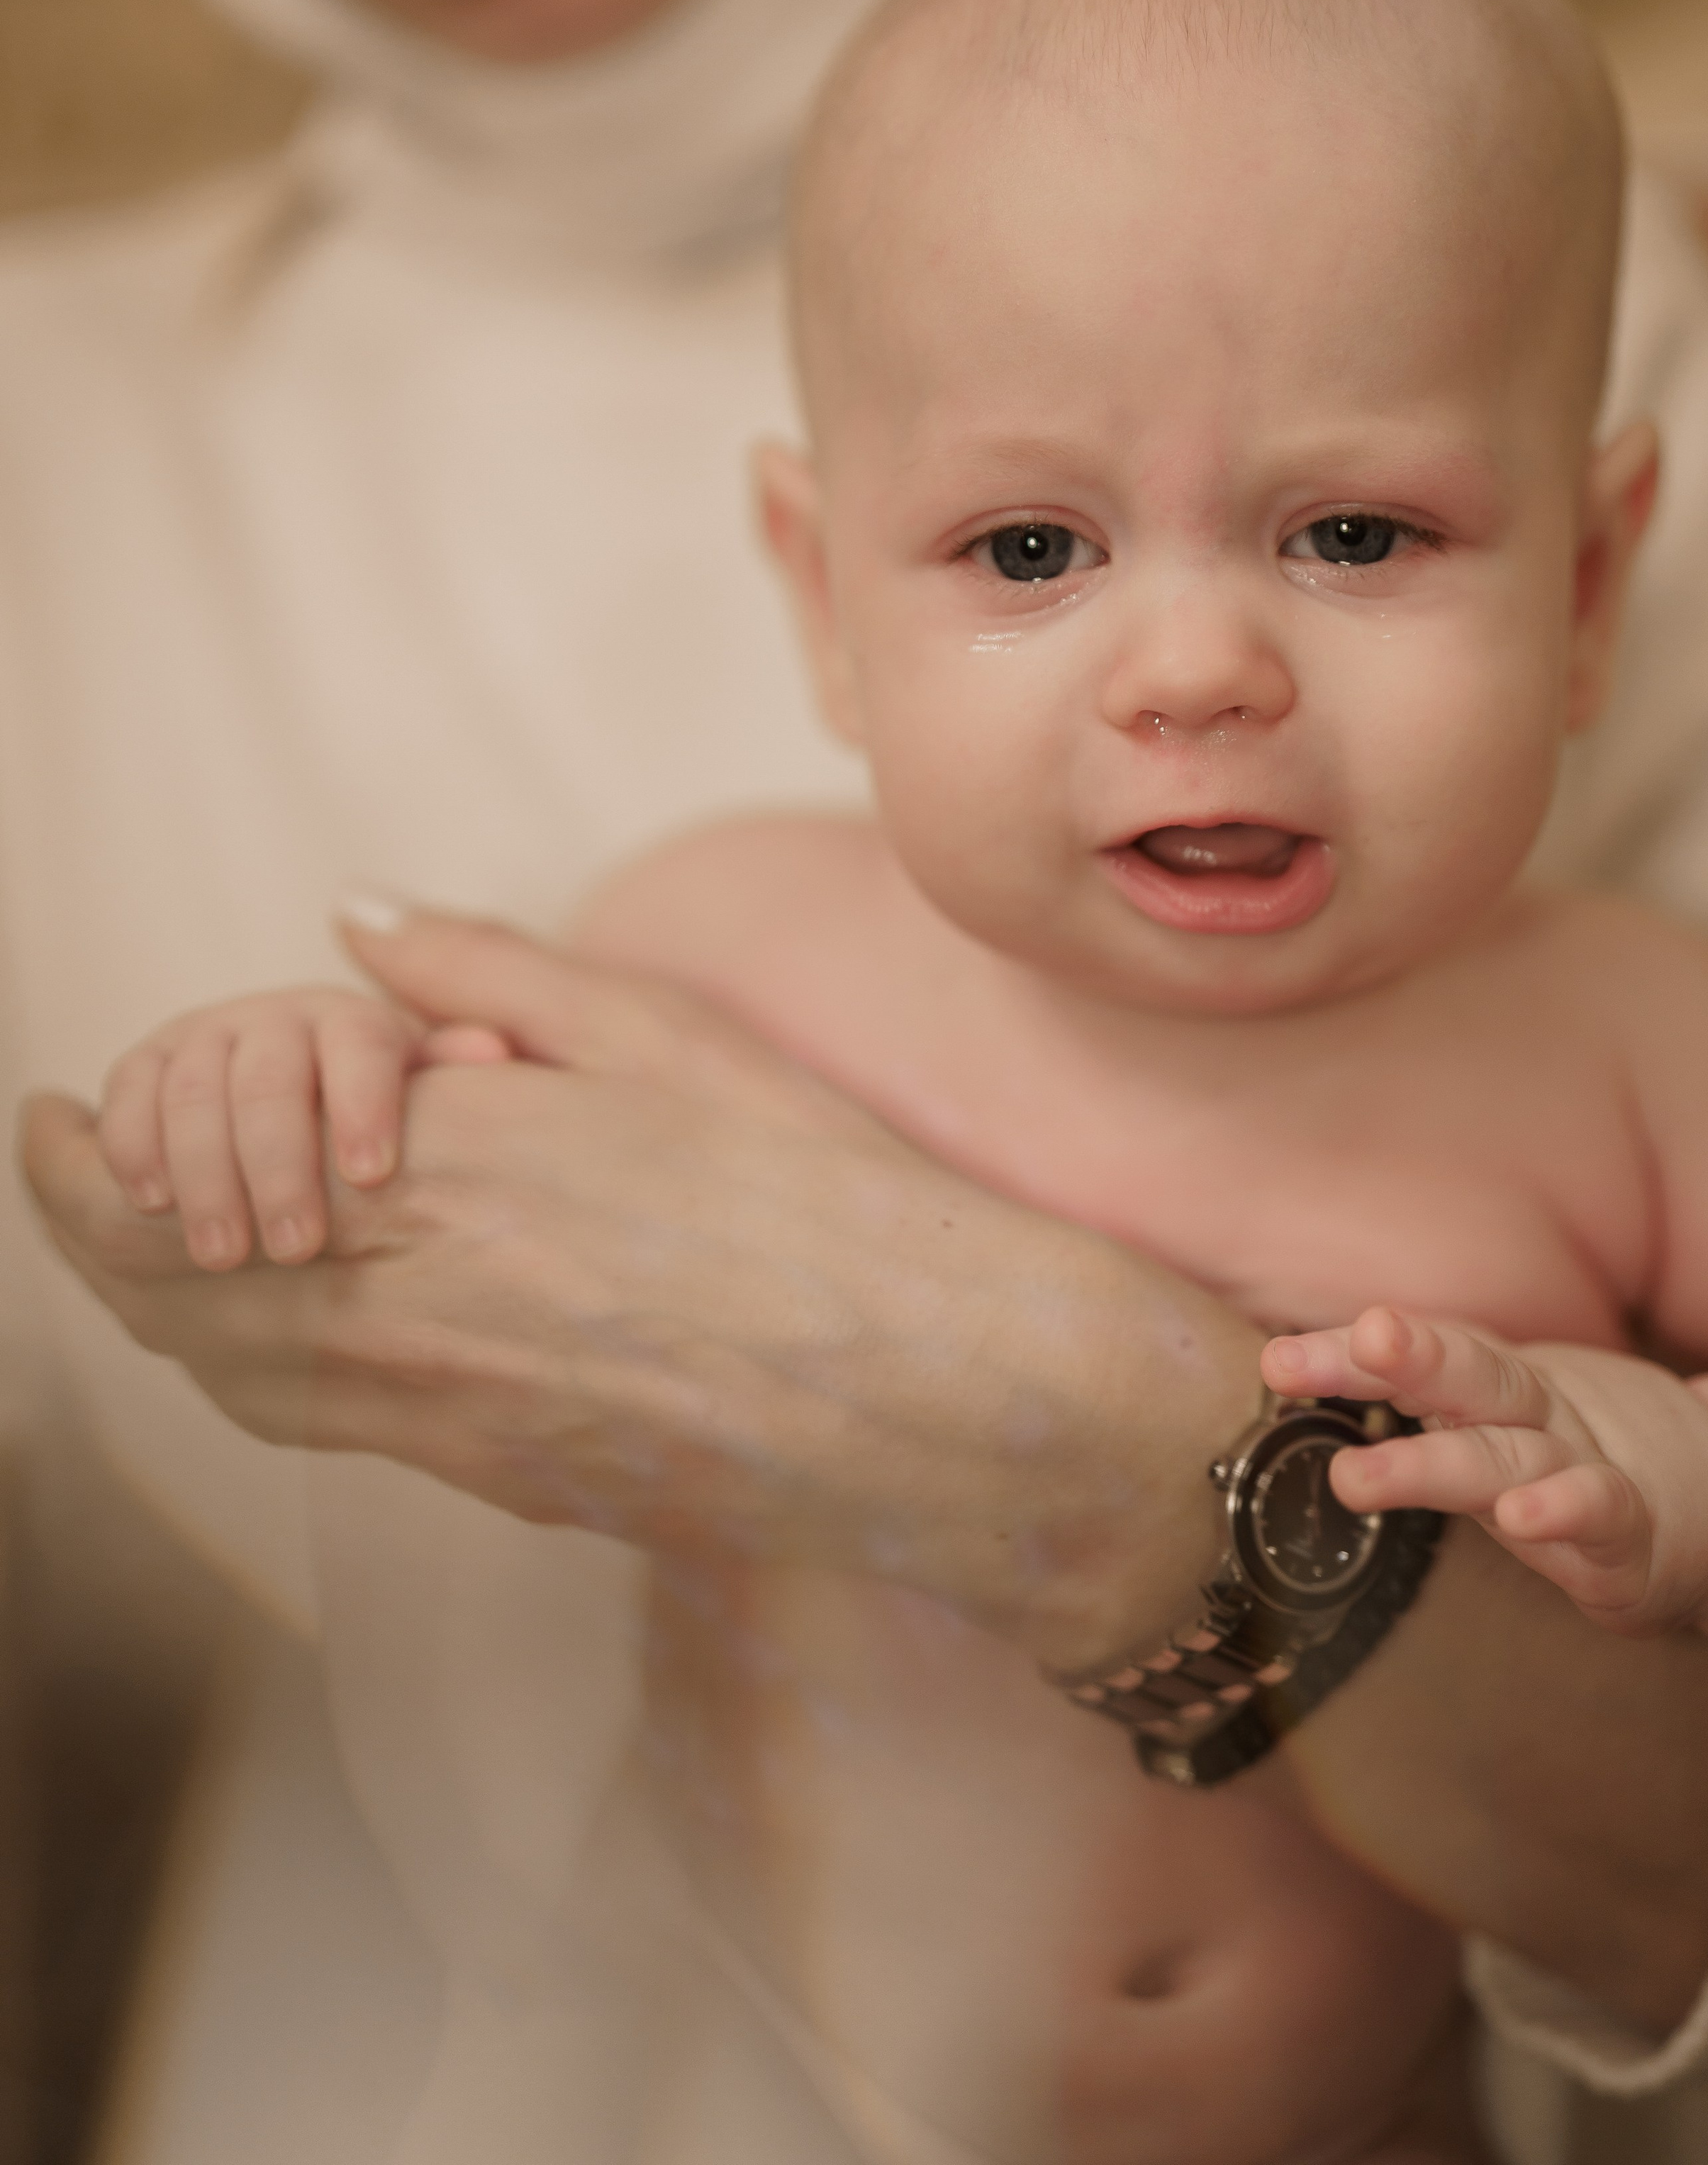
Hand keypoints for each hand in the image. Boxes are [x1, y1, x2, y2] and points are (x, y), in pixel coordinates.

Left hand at [22, 905, 1260, 1670]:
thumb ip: (486, 976)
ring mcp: (443, 1423)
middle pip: (168, 1299)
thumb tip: (354, 919)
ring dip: (161, 1304)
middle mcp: (407, 1318)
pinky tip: (285, 1318)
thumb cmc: (814, 1191)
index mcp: (438, 1181)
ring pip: (228, 1377)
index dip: (76, 1162)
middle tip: (71, 1165)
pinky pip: (316, 1426)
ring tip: (157, 1239)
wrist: (929, 1389)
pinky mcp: (495, 1479)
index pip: (174, 1190)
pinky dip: (251, 1366)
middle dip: (92, 1232)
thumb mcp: (659, 1037)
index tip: (49, 1111)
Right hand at [97, 985, 510, 1268]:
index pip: (363, 1046)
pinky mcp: (148, 1066)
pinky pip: (131, 1086)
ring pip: (196, 1088)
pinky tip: (150, 1202)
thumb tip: (488, 1054)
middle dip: (280, 1166)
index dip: (365, 1106)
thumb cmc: (399, 1134)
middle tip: (296, 1249)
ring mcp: (209, 1037)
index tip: (372, 1177)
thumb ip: (468, 1077)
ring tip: (223, 1255)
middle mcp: (281, 1020)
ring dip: (204, 1171)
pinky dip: (133, 1140)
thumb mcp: (454, 1105)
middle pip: (271, 1080)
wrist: (311, 1136)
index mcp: (359, 1025)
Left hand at [1262, 1306, 1707, 1636]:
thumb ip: (1422, 1397)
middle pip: (1462, 1381)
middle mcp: (1538, 1419)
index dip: (1345, 1357)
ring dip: (1429, 1463)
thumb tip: (1293, 1376)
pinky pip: (1601, 1515)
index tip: (1275, 1364)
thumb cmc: (1586, 1465)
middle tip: (1296, 1362)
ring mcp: (1587, 1469)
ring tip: (1358, 1475)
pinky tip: (1523, 1515)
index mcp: (1501, 1392)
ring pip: (1504, 1457)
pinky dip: (1566, 1510)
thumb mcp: (1502, 1426)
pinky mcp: (1635, 1539)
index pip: (1420, 1359)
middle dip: (1385, 1366)